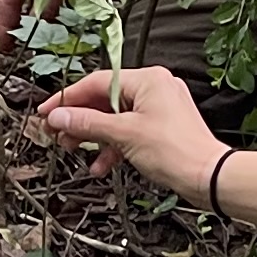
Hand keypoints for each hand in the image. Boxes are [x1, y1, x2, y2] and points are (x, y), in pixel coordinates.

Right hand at [36, 65, 224, 202]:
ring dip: (93, 136)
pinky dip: (113, 146)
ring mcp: (159, 108)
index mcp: (147, 79)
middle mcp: (154, 88)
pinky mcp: (161, 128)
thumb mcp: (123, 134)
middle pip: (104, 100)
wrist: (208, 177)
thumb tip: (60, 116)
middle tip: (58, 134)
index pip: (96, 82)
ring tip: (75, 150)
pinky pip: (128, 131)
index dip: (68, 99)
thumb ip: (87, 123)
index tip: (48, 112)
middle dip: (80, 121)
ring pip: (114, 118)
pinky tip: (101, 165)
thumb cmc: (177, 151)